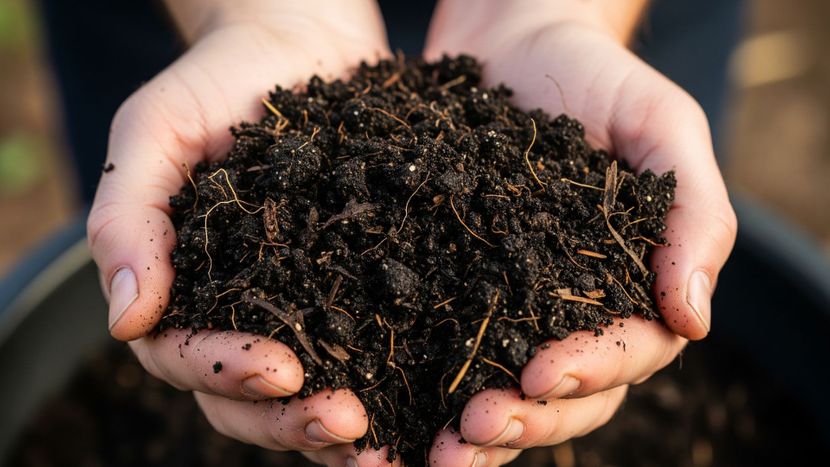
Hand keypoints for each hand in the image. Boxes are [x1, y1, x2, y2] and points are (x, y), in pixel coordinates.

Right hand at [87, 2, 399, 464]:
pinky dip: (393, 387)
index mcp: (185, 288)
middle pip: (250, 397)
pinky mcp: (362, 289)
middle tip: (345, 423)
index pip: (188, 355)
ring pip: (310, 391)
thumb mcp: (153, 132)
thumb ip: (128, 217)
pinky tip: (429, 405)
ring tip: (386, 442)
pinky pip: (372, 350)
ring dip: (340, 427)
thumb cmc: (216, 81)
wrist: (298, 43)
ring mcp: (304, 307)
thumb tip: (124, 319)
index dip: (228, 371)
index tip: (281, 368)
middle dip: (291, 419)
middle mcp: (244, 312)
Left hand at [424, 0, 736, 463]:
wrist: (514, 40)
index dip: (586, 373)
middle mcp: (571, 311)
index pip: (623, 353)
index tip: (538, 376)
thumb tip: (695, 320)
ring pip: (504, 391)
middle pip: (563, 395)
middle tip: (475, 427)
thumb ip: (694, 216)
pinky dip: (422, 388)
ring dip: (478, 430)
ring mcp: (509, 305)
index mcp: (629, 286)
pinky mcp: (450, 287)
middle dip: (524, 419)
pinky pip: (442, 348)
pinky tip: (392, 409)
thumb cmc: (598, 77)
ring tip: (438, 450)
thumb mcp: (663, 128)